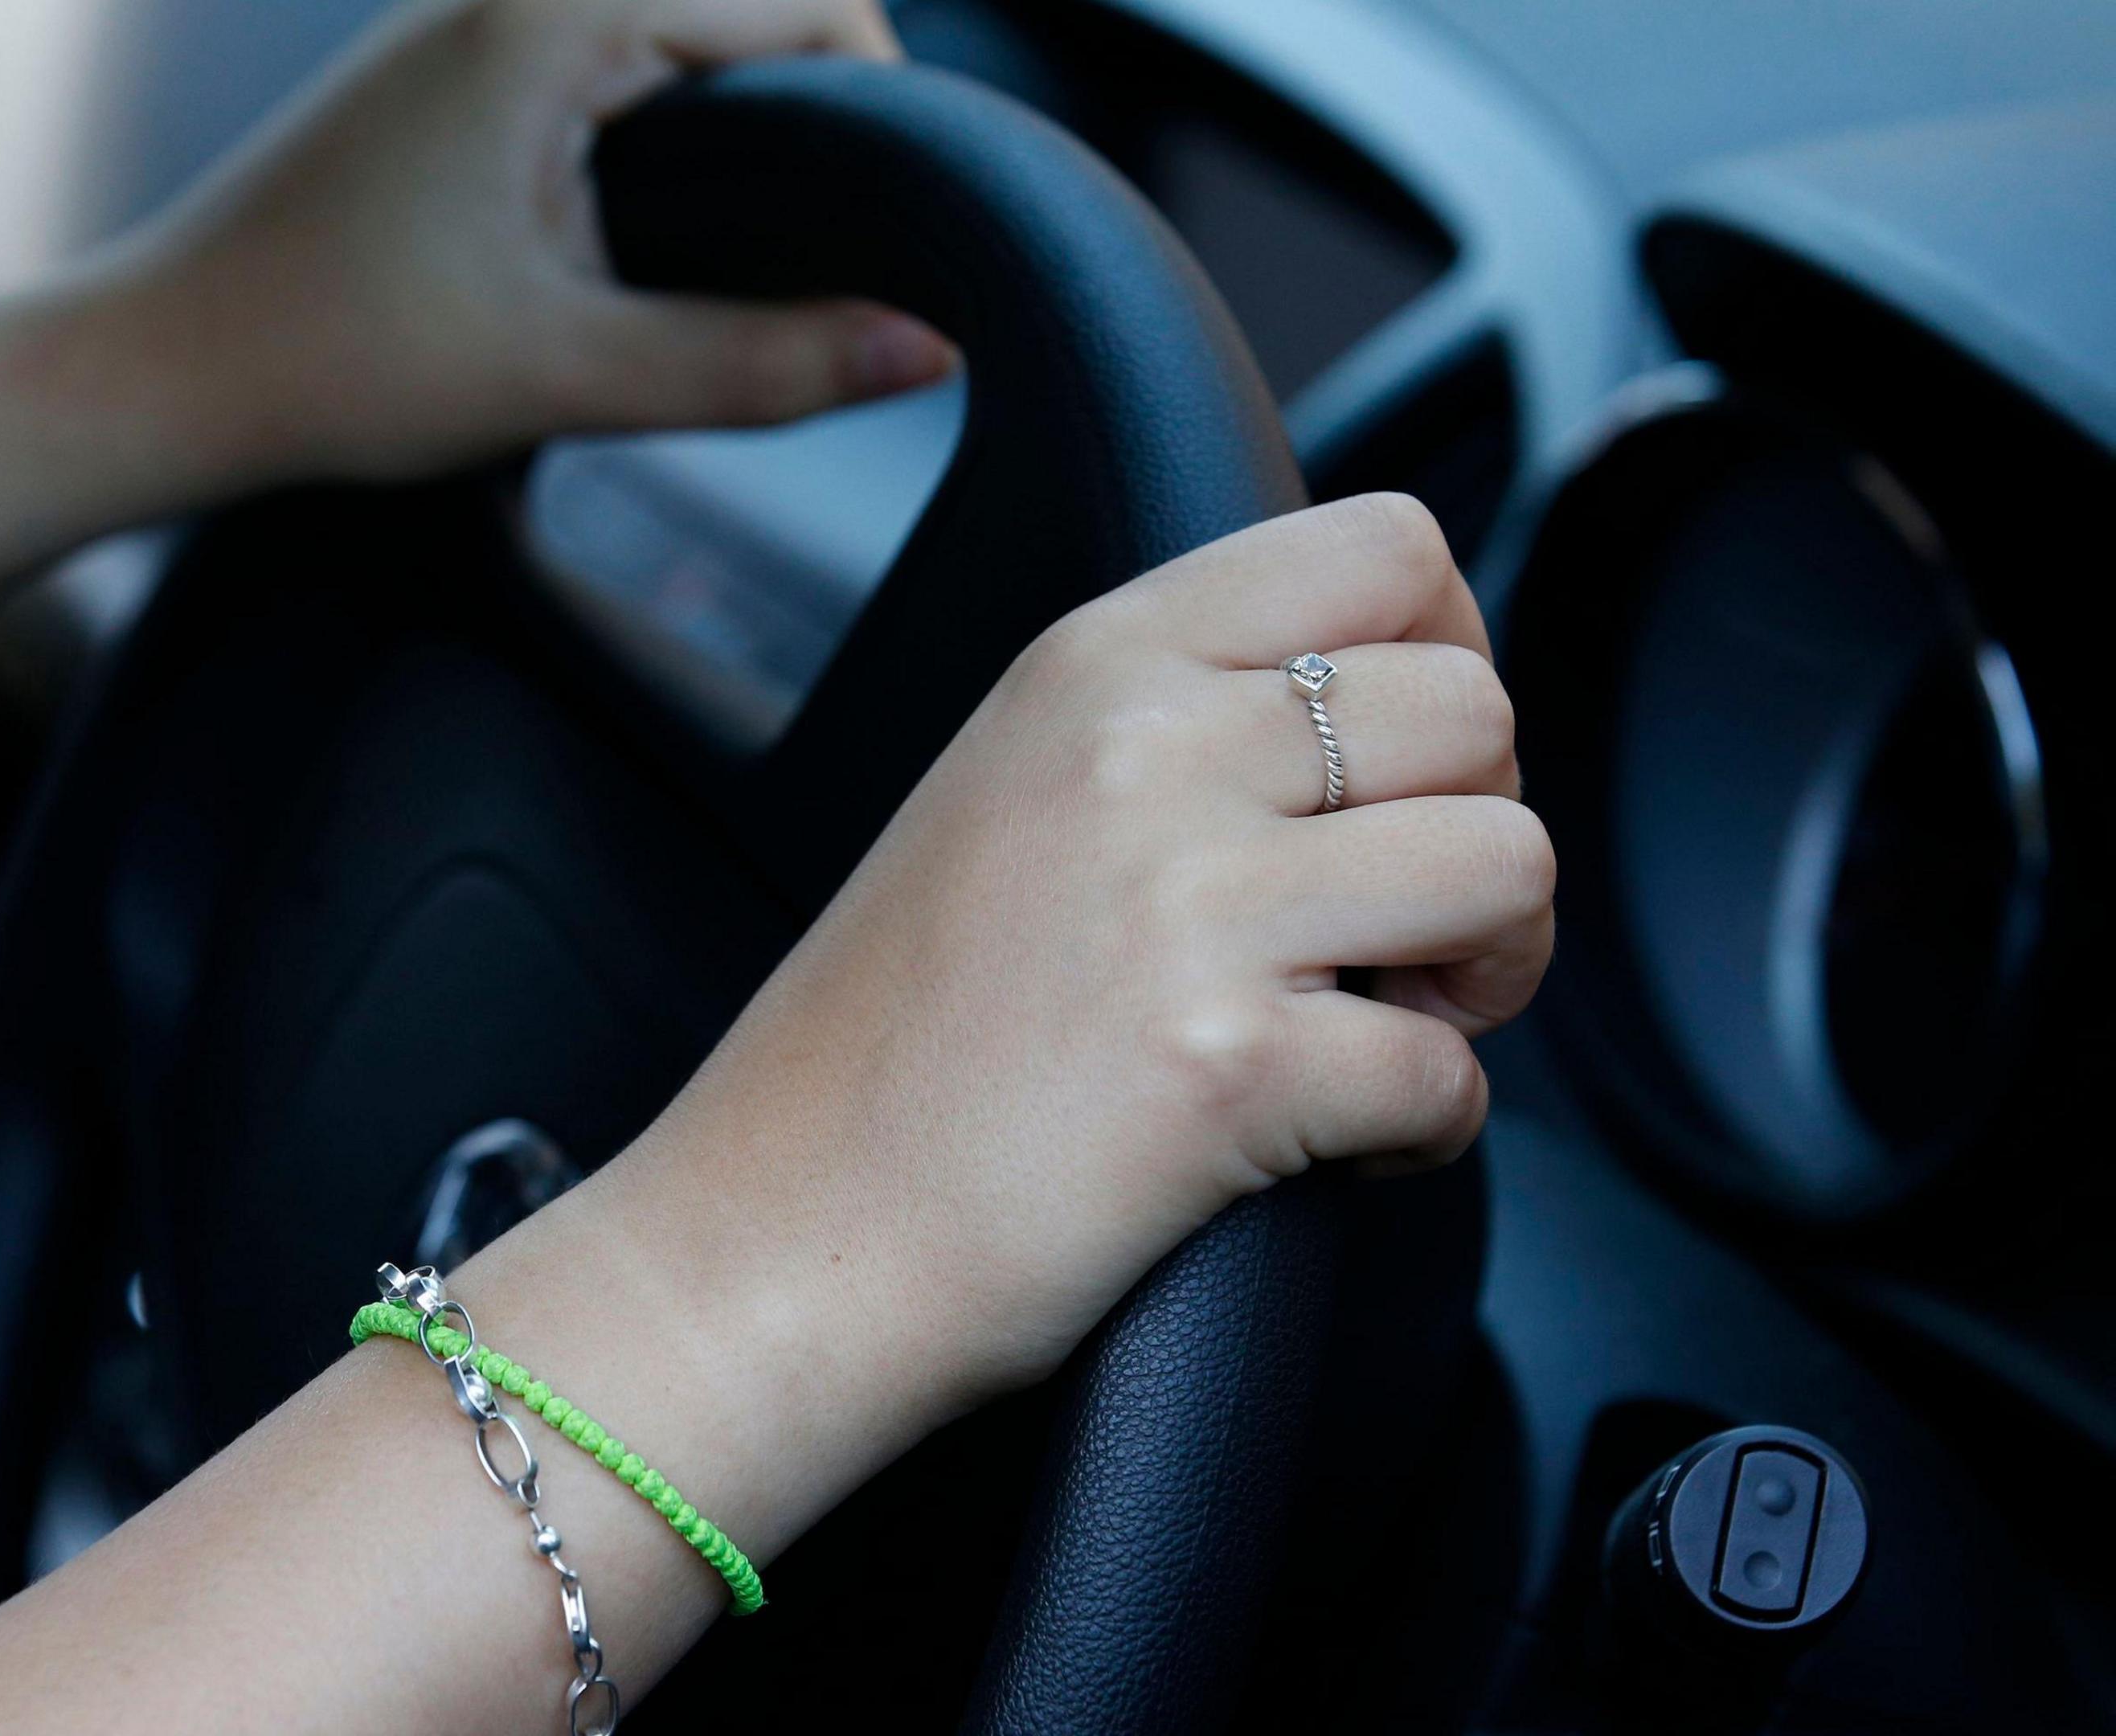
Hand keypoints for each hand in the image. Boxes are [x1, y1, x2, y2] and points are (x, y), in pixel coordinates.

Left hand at [113, 0, 957, 484]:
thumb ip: (759, 361)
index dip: (884, 110)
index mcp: (557, 11)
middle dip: (820, 119)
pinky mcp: (458, 73)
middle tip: (838, 259)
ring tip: (760, 255)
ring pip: (686, 34)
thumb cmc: (336, 360)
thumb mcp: (570, 372)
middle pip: (753, 5)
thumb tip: (929, 352)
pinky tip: (665, 236)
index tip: (901, 233)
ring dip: (745, 127)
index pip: (806, 0)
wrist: (165, 371)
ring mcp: (482, 20)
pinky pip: (617, 62)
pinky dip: (673, 131)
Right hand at [626, 494, 1552, 1411]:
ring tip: (1387, 1023)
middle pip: (1474, 709)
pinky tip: (1334, 1145)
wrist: (769, 1239)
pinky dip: (1426, 1127)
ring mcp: (1187, 901)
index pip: (1380, 546)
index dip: (1452, 652)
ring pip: (1509, 863)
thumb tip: (1370, 717)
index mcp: (1090, 664)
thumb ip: (1171, 722)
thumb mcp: (1004, 797)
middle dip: (1481, 828)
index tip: (1409, 765)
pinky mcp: (1229, 1062)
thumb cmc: (881, 1053)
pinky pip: (1456, 1072)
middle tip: (1402, 932)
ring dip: (1488, 968)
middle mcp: (1143, 751)